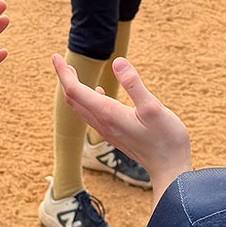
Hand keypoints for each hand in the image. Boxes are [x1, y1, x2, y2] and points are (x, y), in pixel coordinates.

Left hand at [53, 54, 190, 187]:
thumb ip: (134, 84)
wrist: (169, 169)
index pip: (75, 90)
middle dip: (65, 79)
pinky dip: (87, 99)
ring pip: (81, 107)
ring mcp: (107, 130)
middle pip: (74, 99)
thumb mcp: (153, 108)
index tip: (56, 57)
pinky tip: (98, 92)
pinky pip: (92, 114)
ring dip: (74, 89)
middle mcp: (103, 123)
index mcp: (108, 113)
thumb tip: (118, 61)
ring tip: (73, 73)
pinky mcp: (115, 134)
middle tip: (60, 61)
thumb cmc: (166, 139)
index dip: (64, 73)